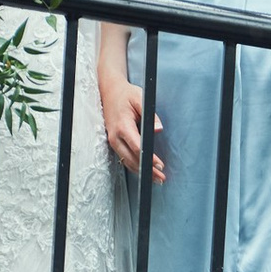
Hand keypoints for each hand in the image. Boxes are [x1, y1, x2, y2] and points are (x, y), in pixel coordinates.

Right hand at [100, 65, 161, 180]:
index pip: (137, 147)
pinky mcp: (114, 143)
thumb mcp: (140, 99)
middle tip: (161, 178)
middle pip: (132, 159)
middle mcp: (116, 136)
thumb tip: (158, 129)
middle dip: (147, 170)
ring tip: (156, 179)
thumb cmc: (126, 94)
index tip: (159, 166)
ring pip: (127, 161)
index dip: (149, 158)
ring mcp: (113, 141)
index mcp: (123, 126)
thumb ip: (151, 115)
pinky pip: (124, 158)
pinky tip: (144, 171)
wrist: (109, 92)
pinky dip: (135, 166)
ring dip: (141, 171)